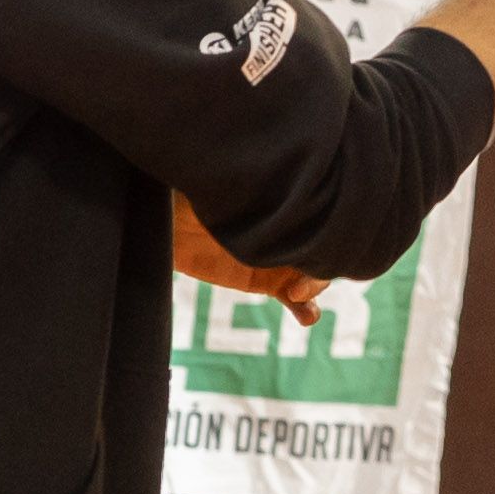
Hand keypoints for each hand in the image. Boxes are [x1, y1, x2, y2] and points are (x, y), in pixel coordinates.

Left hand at [175, 201, 325, 322]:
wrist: (171, 222)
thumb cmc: (198, 194)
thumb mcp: (224, 188)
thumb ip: (249, 189)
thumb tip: (267, 175)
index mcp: (286, 205)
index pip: (320, 219)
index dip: (321, 239)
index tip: (302, 255)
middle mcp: (289, 231)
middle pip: (323, 250)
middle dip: (319, 270)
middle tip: (296, 287)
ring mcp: (281, 259)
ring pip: (315, 275)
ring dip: (315, 288)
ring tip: (297, 298)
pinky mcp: (267, 282)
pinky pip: (294, 298)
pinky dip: (306, 309)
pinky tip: (307, 317)